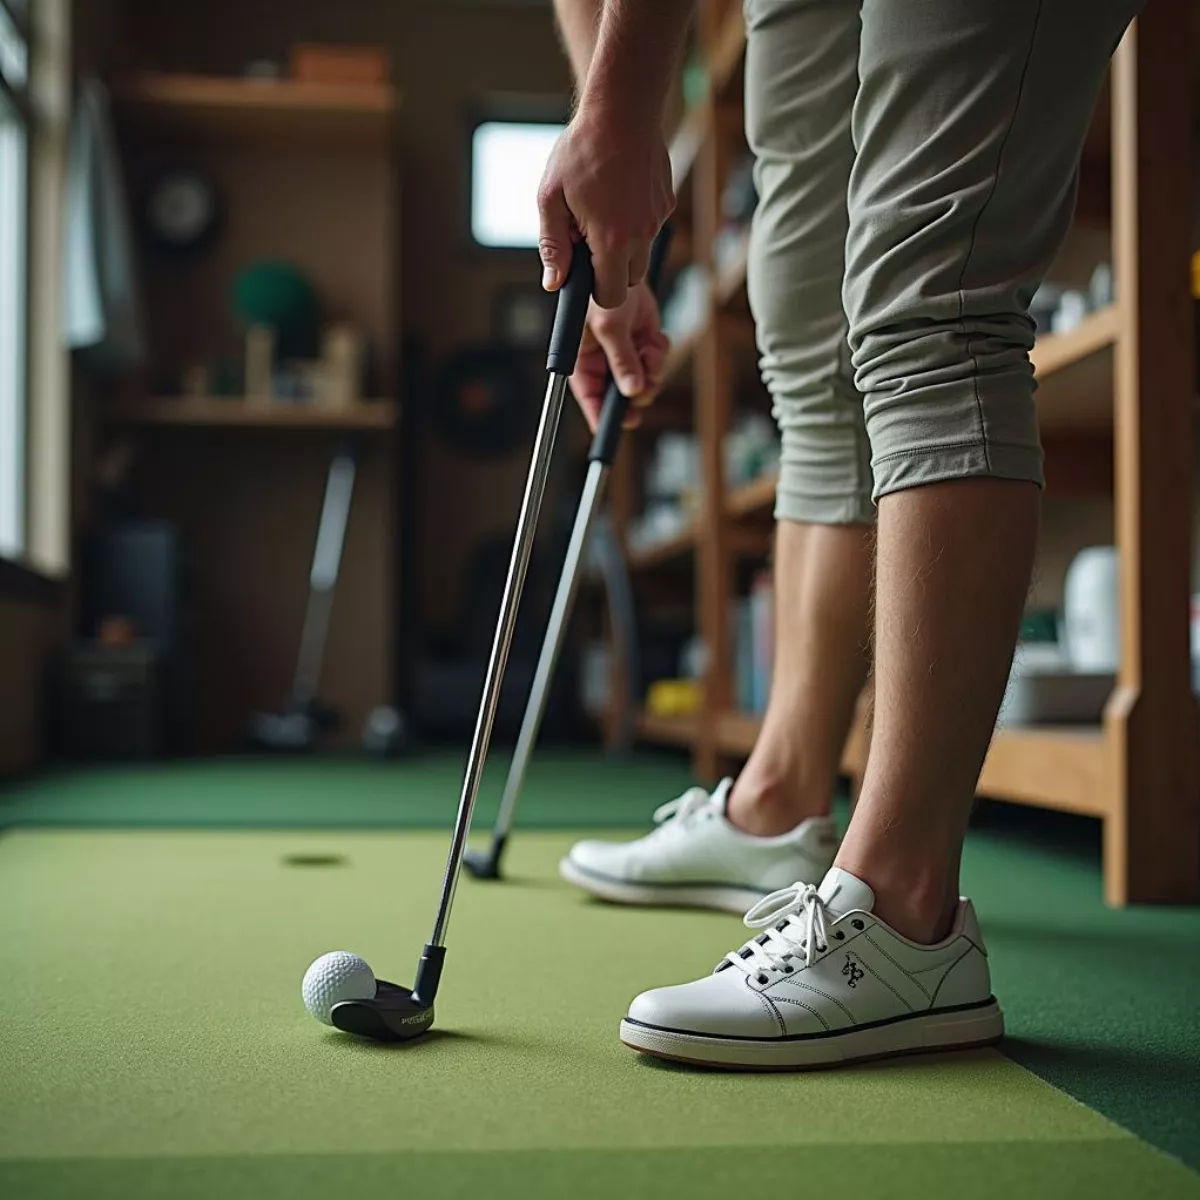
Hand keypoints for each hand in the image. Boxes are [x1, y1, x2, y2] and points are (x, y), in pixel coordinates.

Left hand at [537, 107, 673, 309]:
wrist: (622, 108)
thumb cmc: (582, 150)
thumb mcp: (551, 198)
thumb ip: (552, 246)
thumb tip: (554, 284)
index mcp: (612, 240)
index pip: (610, 296)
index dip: (594, 289)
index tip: (583, 269)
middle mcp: (641, 235)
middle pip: (628, 279)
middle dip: (609, 268)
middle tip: (588, 234)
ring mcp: (657, 219)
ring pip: (640, 254)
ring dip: (622, 245)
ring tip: (602, 208)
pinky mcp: (667, 203)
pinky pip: (649, 227)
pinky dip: (634, 221)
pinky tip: (619, 190)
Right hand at [570, 282, 669, 430]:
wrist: (623, 267)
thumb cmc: (600, 290)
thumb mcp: (610, 327)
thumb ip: (622, 361)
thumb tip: (632, 391)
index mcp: (585, 361)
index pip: (590, 398)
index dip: (602, 416)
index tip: (617, 427)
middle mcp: (604, 363)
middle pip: (621, 396)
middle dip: (636, 392)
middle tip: (645, 387)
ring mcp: (625, 354)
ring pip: (644, 382)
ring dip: (652, 370)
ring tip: (650, 348)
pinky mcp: (643, 343)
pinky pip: (657, 361)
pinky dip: (660, 352)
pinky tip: (654, 337)